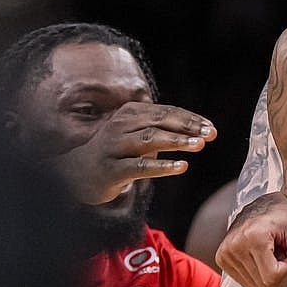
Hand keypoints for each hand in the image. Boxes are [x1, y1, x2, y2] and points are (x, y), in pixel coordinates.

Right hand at [55, 101, 214, 203]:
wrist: (75, 173)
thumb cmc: (116, 152)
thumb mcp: (137, 135)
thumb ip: (163, 129)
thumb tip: (201, 130)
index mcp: (130, 113)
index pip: (166, 112)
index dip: (190, 119)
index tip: (211, 128)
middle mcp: (121, 126)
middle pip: (159, 122)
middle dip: (187, 127)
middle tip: (210, 134)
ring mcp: (114, 147)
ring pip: (149, 140)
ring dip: (176, 141)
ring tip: (199, 145)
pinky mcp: (112, 169)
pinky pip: (139, 166)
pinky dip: (162, 166)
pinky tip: (181, 166)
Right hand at [216, 192, 286, 286]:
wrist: (264, 206)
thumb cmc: (286, 218)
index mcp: (253, 236)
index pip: (272, 277)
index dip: (286, 268)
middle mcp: (235, 244)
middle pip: (262, 284)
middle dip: (276, 272)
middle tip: (279, 252)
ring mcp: (225, 252)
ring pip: (252, 285)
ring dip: (266, 273)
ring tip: (269, 252)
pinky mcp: (221, 257)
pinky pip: (243, 281)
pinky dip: (255, 273)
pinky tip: (259, 255)